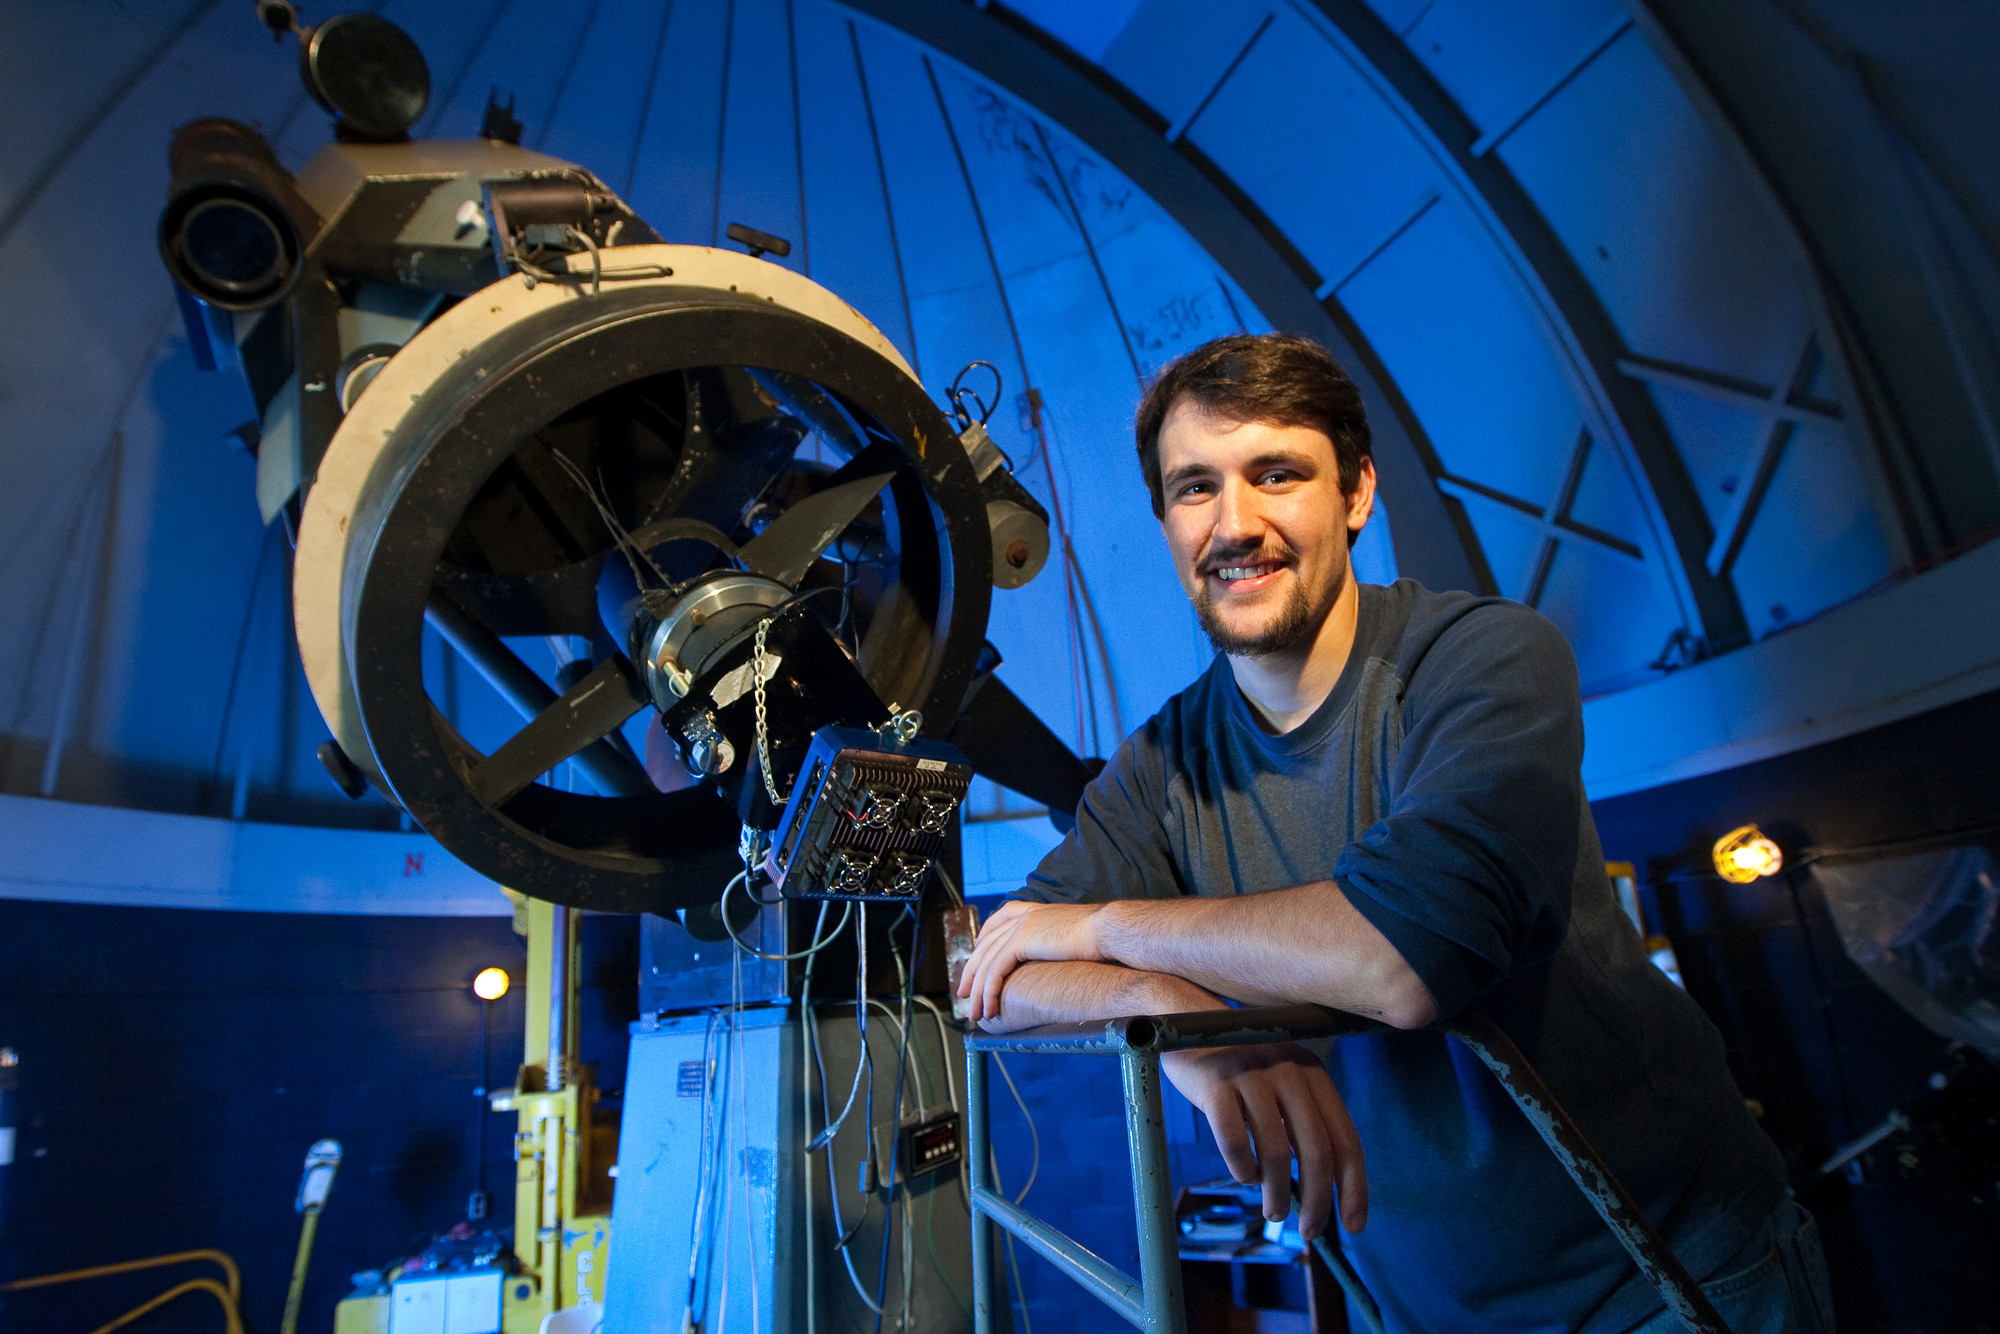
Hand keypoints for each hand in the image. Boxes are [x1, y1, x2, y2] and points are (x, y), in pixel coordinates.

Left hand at [957, 900, 1103, 1022]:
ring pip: (987, 962)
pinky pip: (995, 971)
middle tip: (964, 993)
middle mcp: (1025, 916)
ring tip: (975, 1014)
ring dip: (979, 991)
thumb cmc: (1104, 937)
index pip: (1001, 918)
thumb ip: (1063, 942)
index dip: (985, 934)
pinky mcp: (1020, 942)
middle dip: (972, 970)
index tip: (977, 948)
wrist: (1109, 930)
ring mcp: (1021, 927)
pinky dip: (989, 993)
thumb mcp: (1078, 936)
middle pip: (987, 943)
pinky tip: (989, 1010)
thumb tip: (1069, 956)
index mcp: (1037, 911)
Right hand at [1162, 1042, 1366, 1239]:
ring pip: (1275, 1152)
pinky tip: (1243, 1177)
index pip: (1346, 1139)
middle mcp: (1289, 1070)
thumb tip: (1320, 1190)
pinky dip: (1242, 1169)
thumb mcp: (1280, 1084)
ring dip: (1277, 1193)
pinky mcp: (1215, 1084)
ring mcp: (1251, 1075)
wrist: (1184, 1021)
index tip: (1354, 1224)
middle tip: (1309, 1231)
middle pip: (1316, 1151)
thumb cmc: (1238, 1068)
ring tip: (1273, 1212)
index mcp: (1313, 1073)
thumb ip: (1302, 1124)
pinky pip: (1234, 1140)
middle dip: (1318, 1200)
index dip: (1354, 1186)